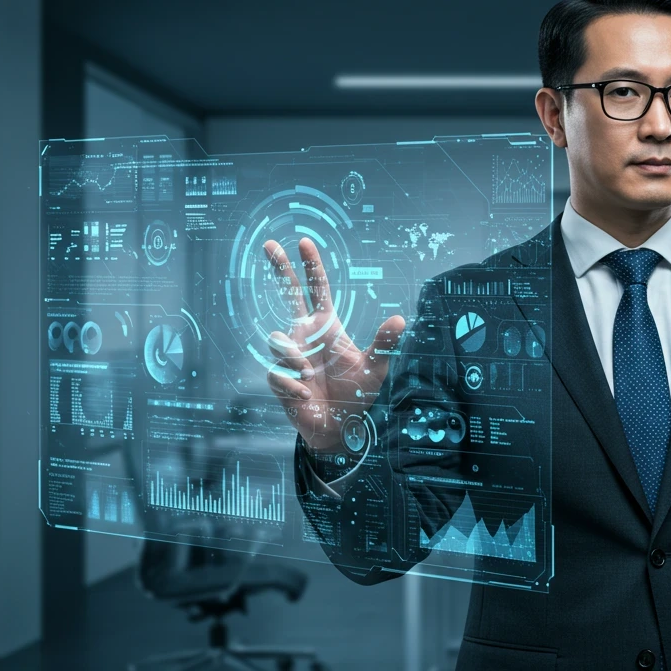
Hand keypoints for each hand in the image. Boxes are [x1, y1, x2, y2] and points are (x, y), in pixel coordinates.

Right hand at [262, 237, 405, 452]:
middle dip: (280, 269)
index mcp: (327, 328)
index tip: (304, 242)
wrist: (340, 429)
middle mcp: (305, 336)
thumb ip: (384, 344)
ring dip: (294, 358)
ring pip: (277, 340)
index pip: (317, 291)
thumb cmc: (357, 396)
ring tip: (310, 376)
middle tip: (271, 243)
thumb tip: (400, 319)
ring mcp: (290, 356)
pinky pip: (277, 372)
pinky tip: (306, 396)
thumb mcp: (375, 369)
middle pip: (288, 296)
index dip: (312, 267)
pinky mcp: (280, 379)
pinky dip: (293, 385)